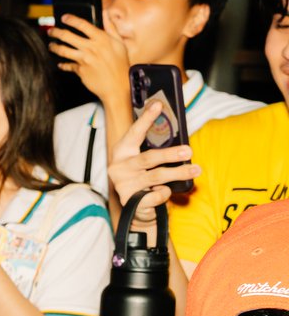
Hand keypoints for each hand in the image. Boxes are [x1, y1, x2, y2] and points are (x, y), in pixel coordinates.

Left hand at [47, 15, 129, 103]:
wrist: (118, 85)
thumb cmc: (121, 64)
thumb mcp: (119, 43)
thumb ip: (111, 27)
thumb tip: (105, 13)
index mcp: (101, 39)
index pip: (83, 24)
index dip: (71, 19)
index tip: (64, 17)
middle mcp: (91, 48)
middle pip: (68, 36)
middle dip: (56, 32)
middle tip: (51, 31)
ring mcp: (84, 59)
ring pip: (63, 50)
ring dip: (54, 47)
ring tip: (51, 45)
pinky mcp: (80, 70)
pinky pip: (68, 66)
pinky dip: (63, 65)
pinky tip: (60, 64)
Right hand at [106, 102, 198, 226]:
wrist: (136, 211)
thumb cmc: (144, 181)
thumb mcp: (146, 164)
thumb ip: (155, 153)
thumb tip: (179, 140)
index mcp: (122, 153)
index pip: (134, 134)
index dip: (146, 119)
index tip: (158, 104)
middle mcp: (119, 168)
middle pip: (148, 158)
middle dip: (170, 154)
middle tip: (189, 150)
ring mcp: (124, 185)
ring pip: (156, 176)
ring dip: (178, 173)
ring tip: (195, 170)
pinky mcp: (131, 201)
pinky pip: (156, 195)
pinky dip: (165, 193)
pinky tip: (166, 192)